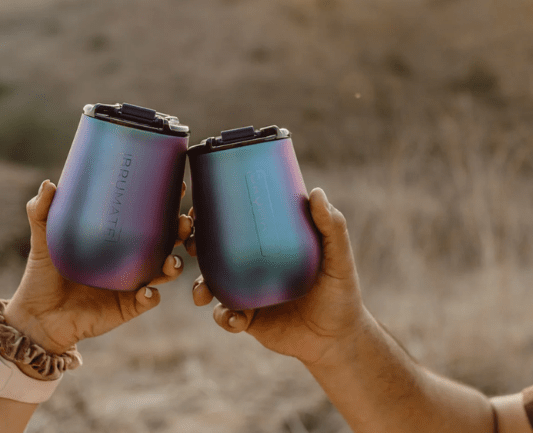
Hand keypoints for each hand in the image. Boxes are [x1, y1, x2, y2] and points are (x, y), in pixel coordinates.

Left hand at [5, 179, 193, 354]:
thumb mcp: (42, 240)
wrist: (37, 317)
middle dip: (181, 232)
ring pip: (165, 271)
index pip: (149, 217)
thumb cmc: (42, 275)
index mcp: (118, 239)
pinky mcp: (128, 307)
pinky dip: (150, 297)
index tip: (179, 188)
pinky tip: (146, 292)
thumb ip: (42, 213)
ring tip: (170, 262)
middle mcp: (131, 260)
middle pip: (167, 242)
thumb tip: (49, 185)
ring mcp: (132, 284)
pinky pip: (147, 301)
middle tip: (182, 222)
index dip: (169, 203)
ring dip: (173, 265)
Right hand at [189, 187, 370, 365]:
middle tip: (190, 245)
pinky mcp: (249, 320)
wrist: (338, 339)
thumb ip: (332, 228)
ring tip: (202, 293)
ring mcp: (248, 294)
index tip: (198, 208)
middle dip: (193, 246)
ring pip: (212, 285)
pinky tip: (234, 319)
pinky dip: (224, 317)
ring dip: (200, 286)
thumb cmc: (342, 293)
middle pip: (213, 251)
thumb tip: (316, 192)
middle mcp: (254, 267)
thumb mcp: (338, 258)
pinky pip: (226, 317)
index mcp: (270, 245)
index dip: (212, 214)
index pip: (236, 223)